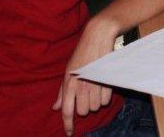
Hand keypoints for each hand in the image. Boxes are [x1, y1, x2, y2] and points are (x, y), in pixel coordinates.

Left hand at [52, 17, 119, 135]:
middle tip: (86, 96)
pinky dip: (104, 97)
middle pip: (83, 111)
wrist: (98, 37)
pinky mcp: (107, 79)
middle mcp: (81, 84)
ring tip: (95, 90)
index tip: (69, 133)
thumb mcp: (68, 70)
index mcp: (68, 83)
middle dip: (85, 107)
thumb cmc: (82, 54)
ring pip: (96, 107)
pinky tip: (102, 87)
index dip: (68, 124)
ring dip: (96, 102)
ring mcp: (94, 82)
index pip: (67, 110)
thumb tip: (56, 108)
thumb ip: (62, 91)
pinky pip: (106, 100)